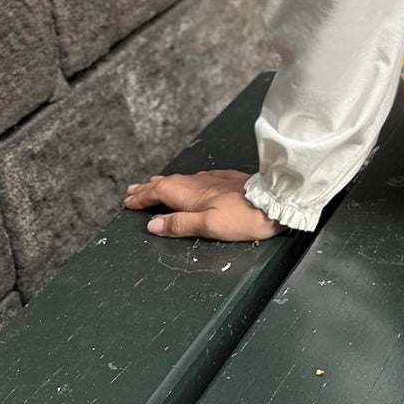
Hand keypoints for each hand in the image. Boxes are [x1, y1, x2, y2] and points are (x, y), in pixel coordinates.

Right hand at [123, 168, 283, 241]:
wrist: (276, 201)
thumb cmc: (244, 217)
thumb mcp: (208, 226)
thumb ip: (180, 224)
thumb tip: (153, 225)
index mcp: (191, 194)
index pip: (159, 193)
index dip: (143, 197)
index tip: (128, 202)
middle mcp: (200, 182)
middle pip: (167, 183)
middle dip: (148, 188)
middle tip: (131, 191)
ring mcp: (214, 179)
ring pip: (182, 179)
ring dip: (163, 183)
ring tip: (151, 185)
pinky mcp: (227, 179)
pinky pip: (196, 178)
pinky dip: (183, 181)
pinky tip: (188, 183)